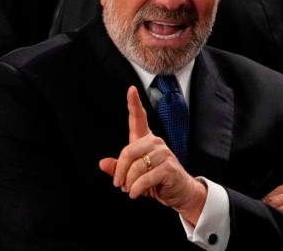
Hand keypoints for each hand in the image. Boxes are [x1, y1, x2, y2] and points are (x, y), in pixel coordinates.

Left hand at [99, 86, 206, 224]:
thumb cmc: (156, 182)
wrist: (180, 193)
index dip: (134, 103)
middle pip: (129, 150)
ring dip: (129, 182)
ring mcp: (164, 154)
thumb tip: (102, 163)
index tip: (131, 89)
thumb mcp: (133, 176)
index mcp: (146, 140)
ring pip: (136, 166)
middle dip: (120, 171)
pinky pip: (145, 178)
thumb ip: (118, 169)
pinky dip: (136, 189)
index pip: (139, 118)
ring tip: (130, 190)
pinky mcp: (169, 168)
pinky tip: (136, 193)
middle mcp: (156, 142)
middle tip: (119, 184)